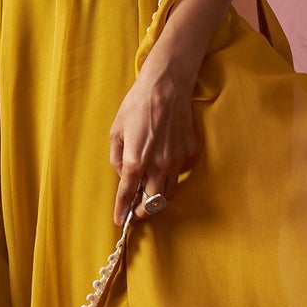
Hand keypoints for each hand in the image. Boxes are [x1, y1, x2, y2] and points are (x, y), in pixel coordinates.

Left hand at [109, 56, 200, 225]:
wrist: (167, 86)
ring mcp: (176, 161)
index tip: (120, 221)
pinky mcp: (189, 153)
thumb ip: (118, 157)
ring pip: (168, 192)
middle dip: (143, 211)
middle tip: (136, 211)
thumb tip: (124, 174)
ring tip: (150, 193)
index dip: (122, 211)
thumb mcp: (116, 130)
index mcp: (136, 160)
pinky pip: (180, 174)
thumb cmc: (138, 105)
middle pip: (152, 202)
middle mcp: (157, 165)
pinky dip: (171, 177)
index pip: (127, 194)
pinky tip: (164, 167)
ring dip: (158, 197)